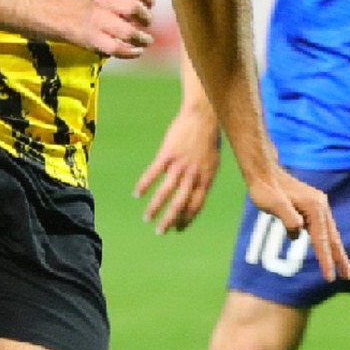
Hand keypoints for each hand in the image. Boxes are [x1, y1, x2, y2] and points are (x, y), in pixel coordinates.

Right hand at [78, 0, 171, 58]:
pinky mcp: (95, 40)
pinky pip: (115, 49)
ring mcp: (99, 21)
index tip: (147, 4)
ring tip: (145, 40)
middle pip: (133, 8)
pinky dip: (131, 52)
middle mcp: (105, 1)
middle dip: (145, 18)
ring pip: (126, 32)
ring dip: (141, 39)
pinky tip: (136, 51)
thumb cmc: (113, 2)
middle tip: (146, 23)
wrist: (77, 18)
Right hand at [134, 104, 220, 233]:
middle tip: (160, 232)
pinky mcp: (167, 155)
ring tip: (146, 219)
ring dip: (155, 208)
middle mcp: (193, 176)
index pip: (196, 206)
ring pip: (165, 193)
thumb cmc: (208, 140)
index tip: (177, 228)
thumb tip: (197, 193)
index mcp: (206, 179)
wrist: (202, 118)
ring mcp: (180, 166)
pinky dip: (144, 185)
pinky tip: (137, 194)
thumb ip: (204, 179)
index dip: (186, 219)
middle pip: (180, 204)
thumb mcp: (213, 163)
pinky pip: (154, 174)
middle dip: (170, 220)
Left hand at [245, 167, 349, 281]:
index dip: (325, 260)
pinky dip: (329, 242)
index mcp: (314, 207)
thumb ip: (287, 217)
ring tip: (345, 268)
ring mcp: (319, 206)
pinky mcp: (313, 207)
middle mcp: (321, 207)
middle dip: (340, 258)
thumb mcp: (273, 203)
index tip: (330, 278)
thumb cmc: (265, 189)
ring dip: (337, 252)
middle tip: (349, 276)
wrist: (264, 172)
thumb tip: (298, 231)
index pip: (321, 240)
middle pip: (332, 238)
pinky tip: (329, 251)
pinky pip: (324, 229)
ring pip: (330, 234)